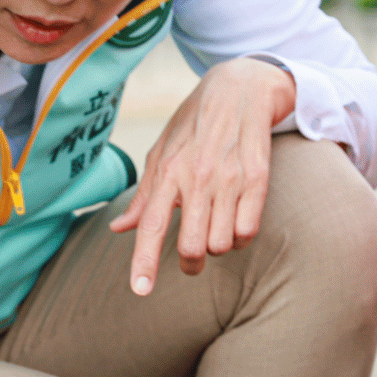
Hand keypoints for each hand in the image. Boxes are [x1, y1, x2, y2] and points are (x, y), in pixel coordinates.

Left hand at [109, 57, 295, 293]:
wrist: (241, 86)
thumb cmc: (195, 123)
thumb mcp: (162, 152)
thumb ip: (144, 196)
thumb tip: (118, 228)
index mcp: (167, 171)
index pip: (153, 225)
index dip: (145, 261)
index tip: (140, 290)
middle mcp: (196, 176)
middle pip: (192, 247)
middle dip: (191, 262)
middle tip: (192, 257)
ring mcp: (229, 177)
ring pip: (222, 244)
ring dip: (219, 246)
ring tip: (217, 226)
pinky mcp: (258, 177)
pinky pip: (248, 230)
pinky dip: (240, 236)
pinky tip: (236, 222)